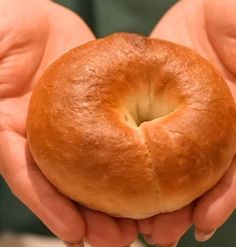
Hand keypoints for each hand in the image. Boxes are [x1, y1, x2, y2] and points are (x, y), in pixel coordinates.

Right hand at [0, 1, 136, 245]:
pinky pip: (120, 139)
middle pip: (70, 183)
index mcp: (15, 130)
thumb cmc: (6, 29)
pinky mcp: (103, 109)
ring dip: (117, 200)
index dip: (50, 206)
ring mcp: (78, 126)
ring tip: (139, 226)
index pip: (31, 177)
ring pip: (98, 169)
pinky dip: (132, 164)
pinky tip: (148, 185)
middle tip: (117, 240)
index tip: (75, 233)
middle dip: (92, 215)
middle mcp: (49, 136)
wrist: (37, 17)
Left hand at [137, 0, 235, 245]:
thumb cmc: (228, 23)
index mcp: (227, 127)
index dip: (219, 198)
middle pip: (191, 181)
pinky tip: (116, 192)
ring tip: (137, 225)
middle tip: (159, 233)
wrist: (197, 16)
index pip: (228, 172)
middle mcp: (200, 134)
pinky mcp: (143, 113)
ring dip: (151, 201)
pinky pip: (133, 146)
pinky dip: (126, 172)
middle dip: (178, 210)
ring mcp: (170, 126)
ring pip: (161, 171)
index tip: (201, 222)